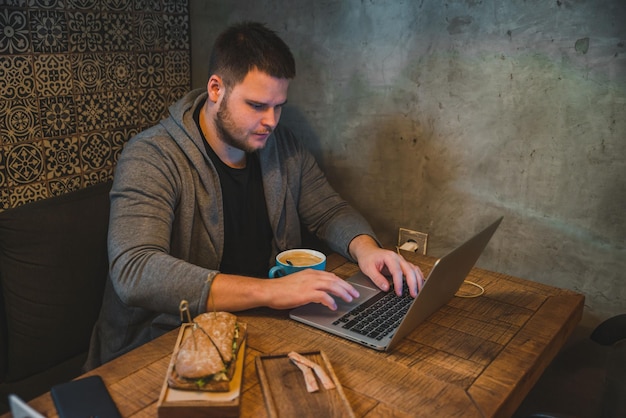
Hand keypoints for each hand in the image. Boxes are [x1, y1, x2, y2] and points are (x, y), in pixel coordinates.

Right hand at [209, 269, 359, 311]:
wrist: (268, 290)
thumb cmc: (280, 289)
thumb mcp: (298, 283)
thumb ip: (310, 285)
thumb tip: (321, 293)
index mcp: (310, 273)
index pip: (331, 276)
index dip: (342, 282)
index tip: (349, 287)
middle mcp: (312, 276)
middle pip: (335, 280)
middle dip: (347, 287)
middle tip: (355, 294)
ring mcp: (309, 284)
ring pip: (332, 286)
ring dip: (342, 293)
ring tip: (349, 299)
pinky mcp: (305, 293)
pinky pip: (323, 296)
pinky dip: (330, 301)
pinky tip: (334, 306)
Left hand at [349, 235, 424, 296]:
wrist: (368, 251)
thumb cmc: (367, 258)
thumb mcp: (368, 269)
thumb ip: (377, 278)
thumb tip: (386, 288)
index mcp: (389, 257)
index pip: (397, 271)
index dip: (399, 283)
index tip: (399, 293)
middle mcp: (398, 258)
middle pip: (410, 270)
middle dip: (413, 283)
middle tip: (413, 295)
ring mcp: (402, 261)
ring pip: (414, 270)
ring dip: (418, 281)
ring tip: (419, 292)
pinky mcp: (403, 264)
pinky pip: (414, 270)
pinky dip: (418, 277)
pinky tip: (419, 284)